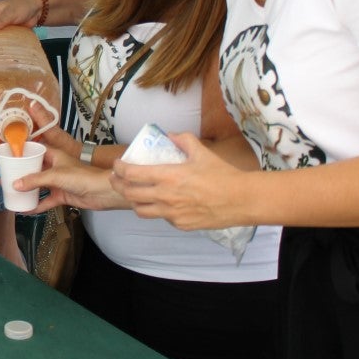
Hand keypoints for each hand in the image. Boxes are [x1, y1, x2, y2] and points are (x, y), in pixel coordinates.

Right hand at [17, 146, 127, 212]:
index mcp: (54, 155)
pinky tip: (25, 210)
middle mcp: (54, 167)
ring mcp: (58, 182)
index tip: (7, 156)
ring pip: (38, 186)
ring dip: (27, 191)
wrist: (103, 192)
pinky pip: (45, 201)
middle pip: (34, 170)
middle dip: (20, 174)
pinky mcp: (61, 195)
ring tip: (11, 194)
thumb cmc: (82, 176)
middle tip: (4, 178)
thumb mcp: (55, 175)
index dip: (22, 153)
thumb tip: (15, 184)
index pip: (34, 150)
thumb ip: (35, 180)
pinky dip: (36, 205)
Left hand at [109, 132, 247, 229]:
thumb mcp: (202, 152)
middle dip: (118, 184)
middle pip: (129, 194)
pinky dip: (157, 209)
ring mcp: (172, 213)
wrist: (242, 200)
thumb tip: (169, 135)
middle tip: (117, 178)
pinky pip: (161, 217)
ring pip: (140, 210)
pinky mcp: (180, 224)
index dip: (119, 168)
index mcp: (168, 176)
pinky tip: (161, 203)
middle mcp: (165, 197)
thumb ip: (183, 139)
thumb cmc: (222, 175)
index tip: (118, 164)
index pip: (131, 174)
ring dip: (133, 201)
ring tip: (134, 193)